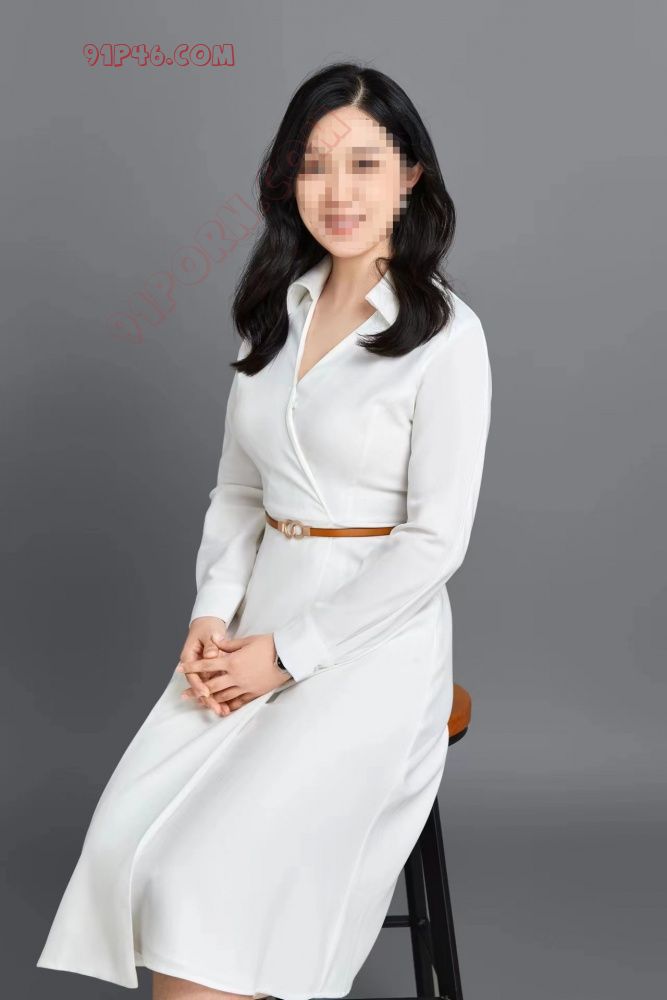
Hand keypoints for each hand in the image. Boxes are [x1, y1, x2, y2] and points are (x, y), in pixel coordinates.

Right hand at [177, 616, 230, 717]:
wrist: (208, 624)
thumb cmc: (207, 628)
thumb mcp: (208, 634)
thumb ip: (210, 645)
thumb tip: (211, 655)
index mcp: (189, 657)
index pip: (192, 675)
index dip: (199, 685)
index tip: (206, 693)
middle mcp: (194, 667)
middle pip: (200, 686)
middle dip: (208, 699)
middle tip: (217, 709)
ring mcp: (202, 671)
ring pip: (207, 689)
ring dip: (214, 700)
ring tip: (224, 712)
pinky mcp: (211, 673)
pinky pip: (214, 686)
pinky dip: (220, 695)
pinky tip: (228, 706)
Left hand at [177, 632, 291, 713]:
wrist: (289, 655)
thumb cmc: (269, 644)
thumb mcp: (247, 641)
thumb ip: (229, 644)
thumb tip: (215, 640)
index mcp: (232, 661)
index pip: (207, 665)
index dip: (192, 668)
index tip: (180, 669)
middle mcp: (236, 676)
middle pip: (211, 686)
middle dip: (196, 690)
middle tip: (184, 695)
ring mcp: (245, 686)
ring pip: (223, 696)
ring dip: (210, 700)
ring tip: (201, 702)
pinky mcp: (254, 693)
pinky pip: (238, 703)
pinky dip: (229, 706)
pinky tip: (222, 709)